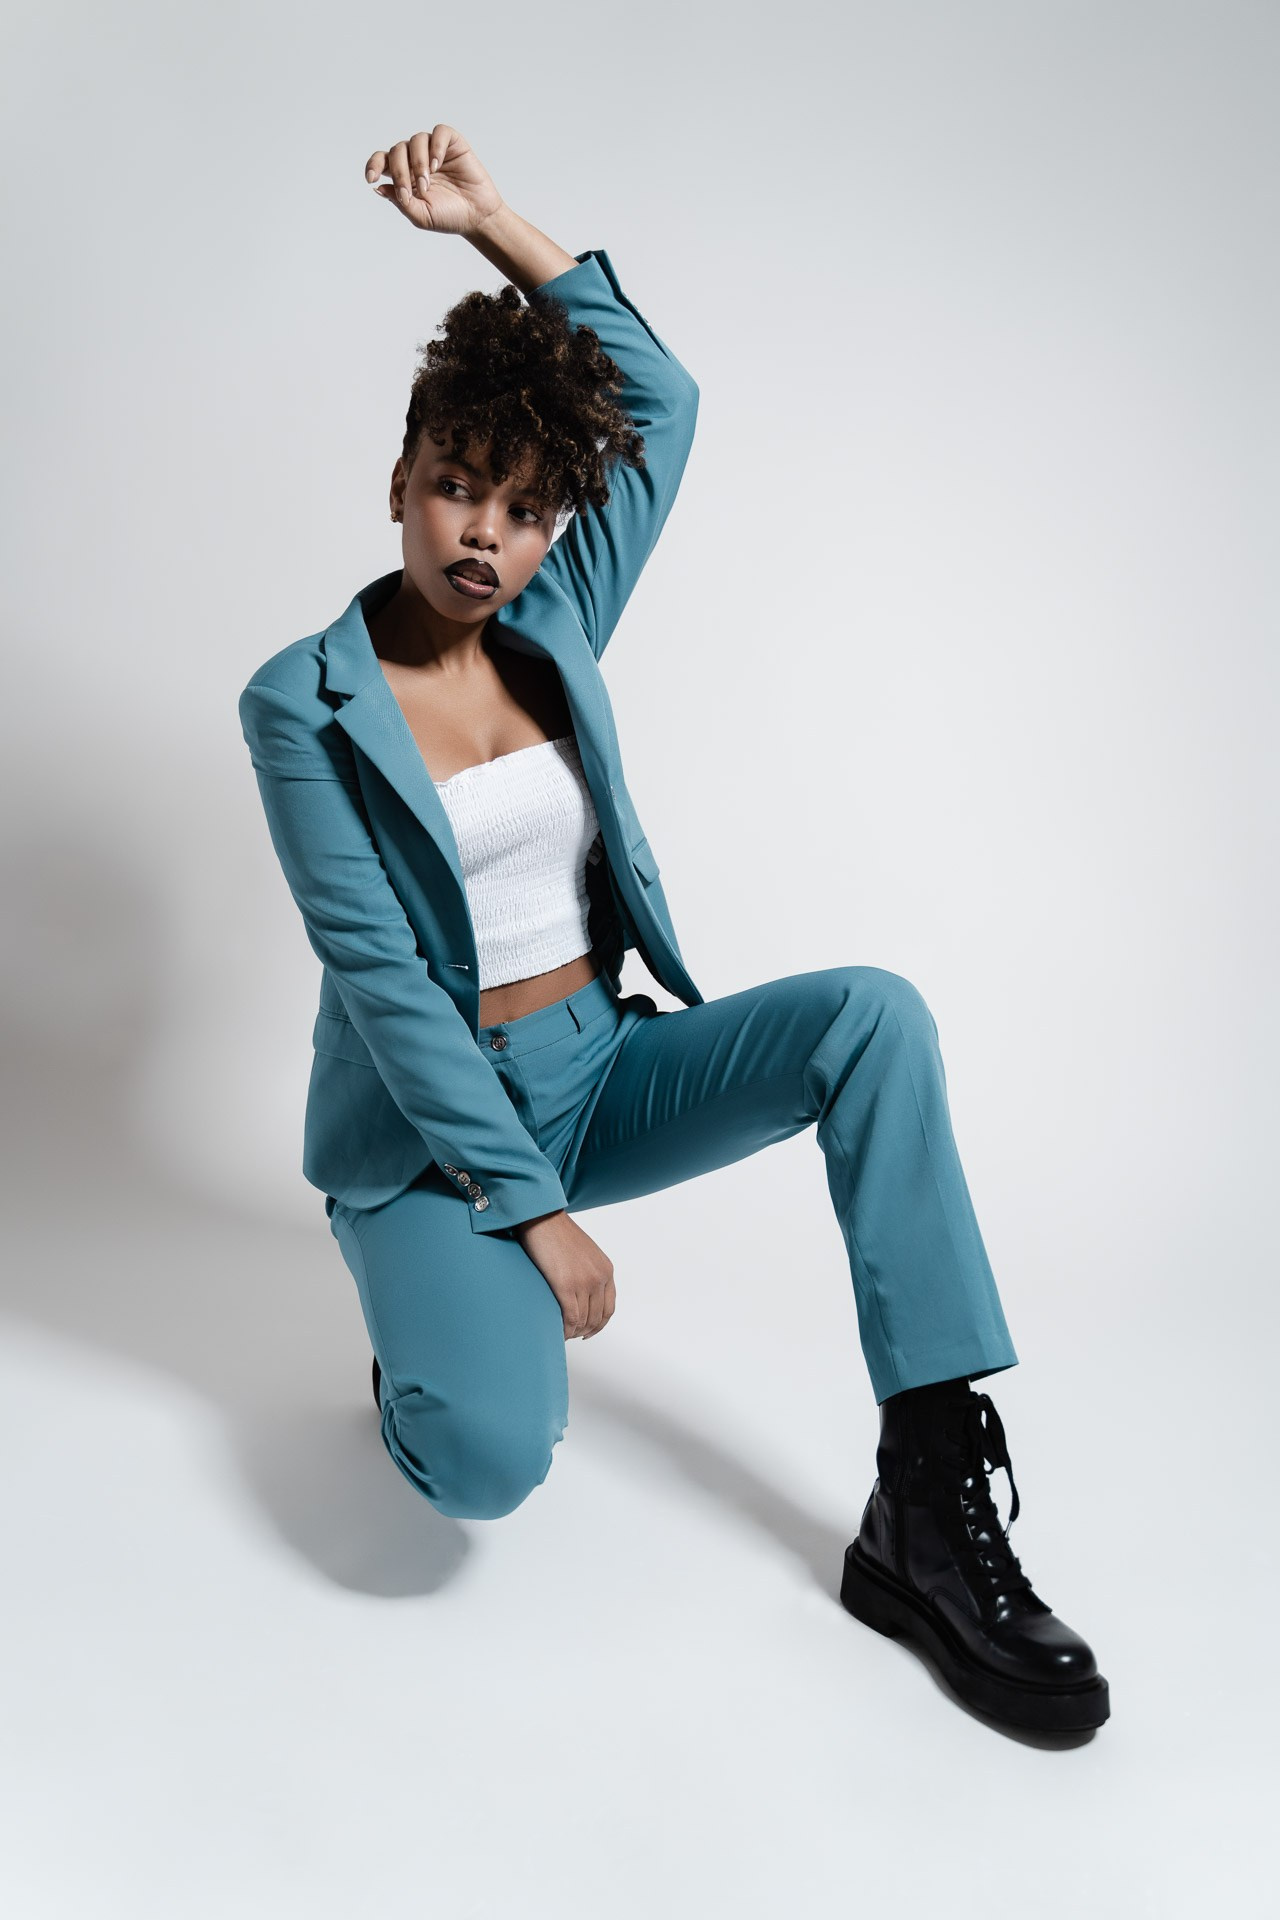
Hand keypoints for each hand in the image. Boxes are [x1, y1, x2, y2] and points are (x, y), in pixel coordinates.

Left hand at [365, 124, 503, 236]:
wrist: (477, 216)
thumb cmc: (449, 217)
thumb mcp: (421, 216)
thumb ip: (399, 202)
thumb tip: (378, 187)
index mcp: (404, 175)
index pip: (382, 160)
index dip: (373, 165)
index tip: (371, 178)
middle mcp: (416, 159)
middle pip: (397, 150)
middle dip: (400, 171)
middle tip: (414, 191)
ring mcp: (433, 150)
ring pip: (416, 140)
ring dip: (418, 162)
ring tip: (427, 184)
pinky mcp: (452, 143)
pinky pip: (439, 132)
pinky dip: (435, 146)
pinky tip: (437, 164)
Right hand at [514, 1210, 615, 1340]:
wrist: (543, 1218)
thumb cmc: (557, 1233)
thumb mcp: (584, 1253)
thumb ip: (588, 1271)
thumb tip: (581, 1293)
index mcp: (606, 1269)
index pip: (609, 1307)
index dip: (599, 1324)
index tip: (588, 1331)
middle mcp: (600, 1277)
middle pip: (597, 1317)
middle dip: (585, 1331)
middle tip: (571, 1335)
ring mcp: (584, 1282)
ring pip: (583, 1320)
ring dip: (573, 1332)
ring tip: (562, 1334)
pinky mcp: (566, 1285)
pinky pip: (570, 1317)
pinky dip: (565, 1329)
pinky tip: (558, 1332)